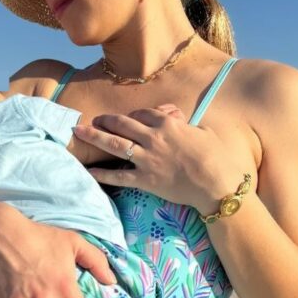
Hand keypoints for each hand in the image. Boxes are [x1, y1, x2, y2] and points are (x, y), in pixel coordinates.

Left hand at [73, 104, 236, 211]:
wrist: (216, 184)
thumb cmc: (217, 157)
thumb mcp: (205, 133)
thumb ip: (192, 127)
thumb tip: (190, 125)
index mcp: (168, 124)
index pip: (142, 114)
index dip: (131, 116)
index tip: (125, 118)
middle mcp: (153, 137)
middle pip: (122, 124)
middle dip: (105, 121)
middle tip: (93, 120)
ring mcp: (146, 158)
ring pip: (114, 144)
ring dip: (95, 137)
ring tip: (79, 133)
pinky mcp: (145, 180)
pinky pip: (118, 176)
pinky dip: (102, 173)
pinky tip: (88, 171)